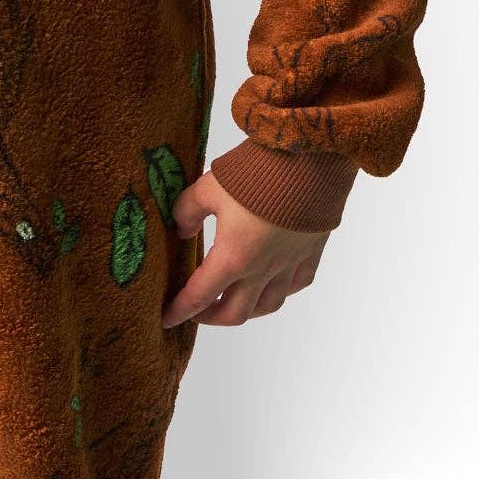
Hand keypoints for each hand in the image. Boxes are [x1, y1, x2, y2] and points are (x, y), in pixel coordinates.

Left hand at [161, 171, 329, 327]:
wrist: (310, 159)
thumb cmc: (257, 172)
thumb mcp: (208, 186)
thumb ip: (187, 211)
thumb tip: (183, 229)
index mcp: (233, 258)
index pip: (199, 296)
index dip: (179, 310)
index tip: (167, 319)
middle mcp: (263, 269)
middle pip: (236, 312)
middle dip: (212, 318)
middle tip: (198, 312)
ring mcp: (290, 262)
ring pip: (270, 304)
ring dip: (248, 311)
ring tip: (235, 304)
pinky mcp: (311, 249)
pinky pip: (298, 282)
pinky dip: (283, 290)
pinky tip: (276, 284)